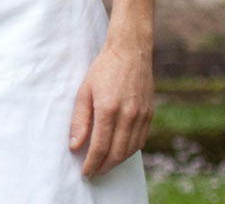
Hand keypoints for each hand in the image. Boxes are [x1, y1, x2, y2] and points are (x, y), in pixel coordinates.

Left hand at [69, 36, 153, 175]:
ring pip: (131, 150)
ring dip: (117, 162)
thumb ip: (80, 120)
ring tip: (104, 166)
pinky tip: (119, 152)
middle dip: (104, 167)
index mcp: (109, 109)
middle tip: (94, 173)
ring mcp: (142, 116)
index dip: (92, 163)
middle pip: (117, 153)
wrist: (131, 51)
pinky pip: (140, 140)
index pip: (100, 146)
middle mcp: (128, 115)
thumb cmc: (103, 69)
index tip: (85, 172)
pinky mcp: (150, 114)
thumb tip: (75, 146)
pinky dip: (129, 151)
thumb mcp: (84, 91)